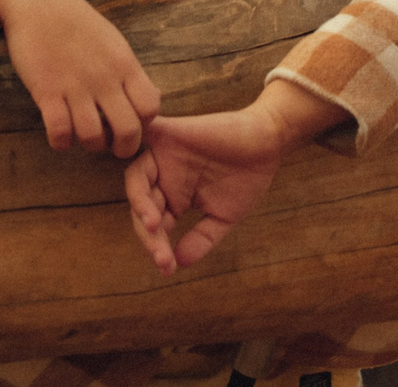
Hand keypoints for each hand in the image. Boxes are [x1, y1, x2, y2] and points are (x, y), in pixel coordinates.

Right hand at [0, 0, 162, 156]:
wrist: (40, 4)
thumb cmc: (79, 25)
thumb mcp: (115, 44)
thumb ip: (132, 74)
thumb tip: (153, 100)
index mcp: (125, 65)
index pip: (151, 108)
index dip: (144, 123)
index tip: (129, 121)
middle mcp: (104, 78)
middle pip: (129, 131)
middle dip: (122, 148)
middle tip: (110, 143)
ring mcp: (75, 86)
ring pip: (93, 138)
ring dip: (89, 145)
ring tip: (83, 134)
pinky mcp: (46, 92)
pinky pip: (59, 133)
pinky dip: (61, 142)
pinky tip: (60, 131)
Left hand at [123, 79, 346, 274]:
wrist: (267, 144)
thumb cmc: (246, 179)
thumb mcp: (222, 217)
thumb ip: (201, 239)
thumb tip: (179, 263)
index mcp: (172, 199)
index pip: (154, 226)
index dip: (157, 248)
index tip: (168, 268)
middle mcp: (163, 177)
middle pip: (141, 206)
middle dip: (148, 234)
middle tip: (161, 254)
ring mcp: (164, 154)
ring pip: (136, 177)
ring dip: (140, 201)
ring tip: (153, 224)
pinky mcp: (170, 132)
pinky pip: (144, 129)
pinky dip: (133, 135)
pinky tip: (129, 151)